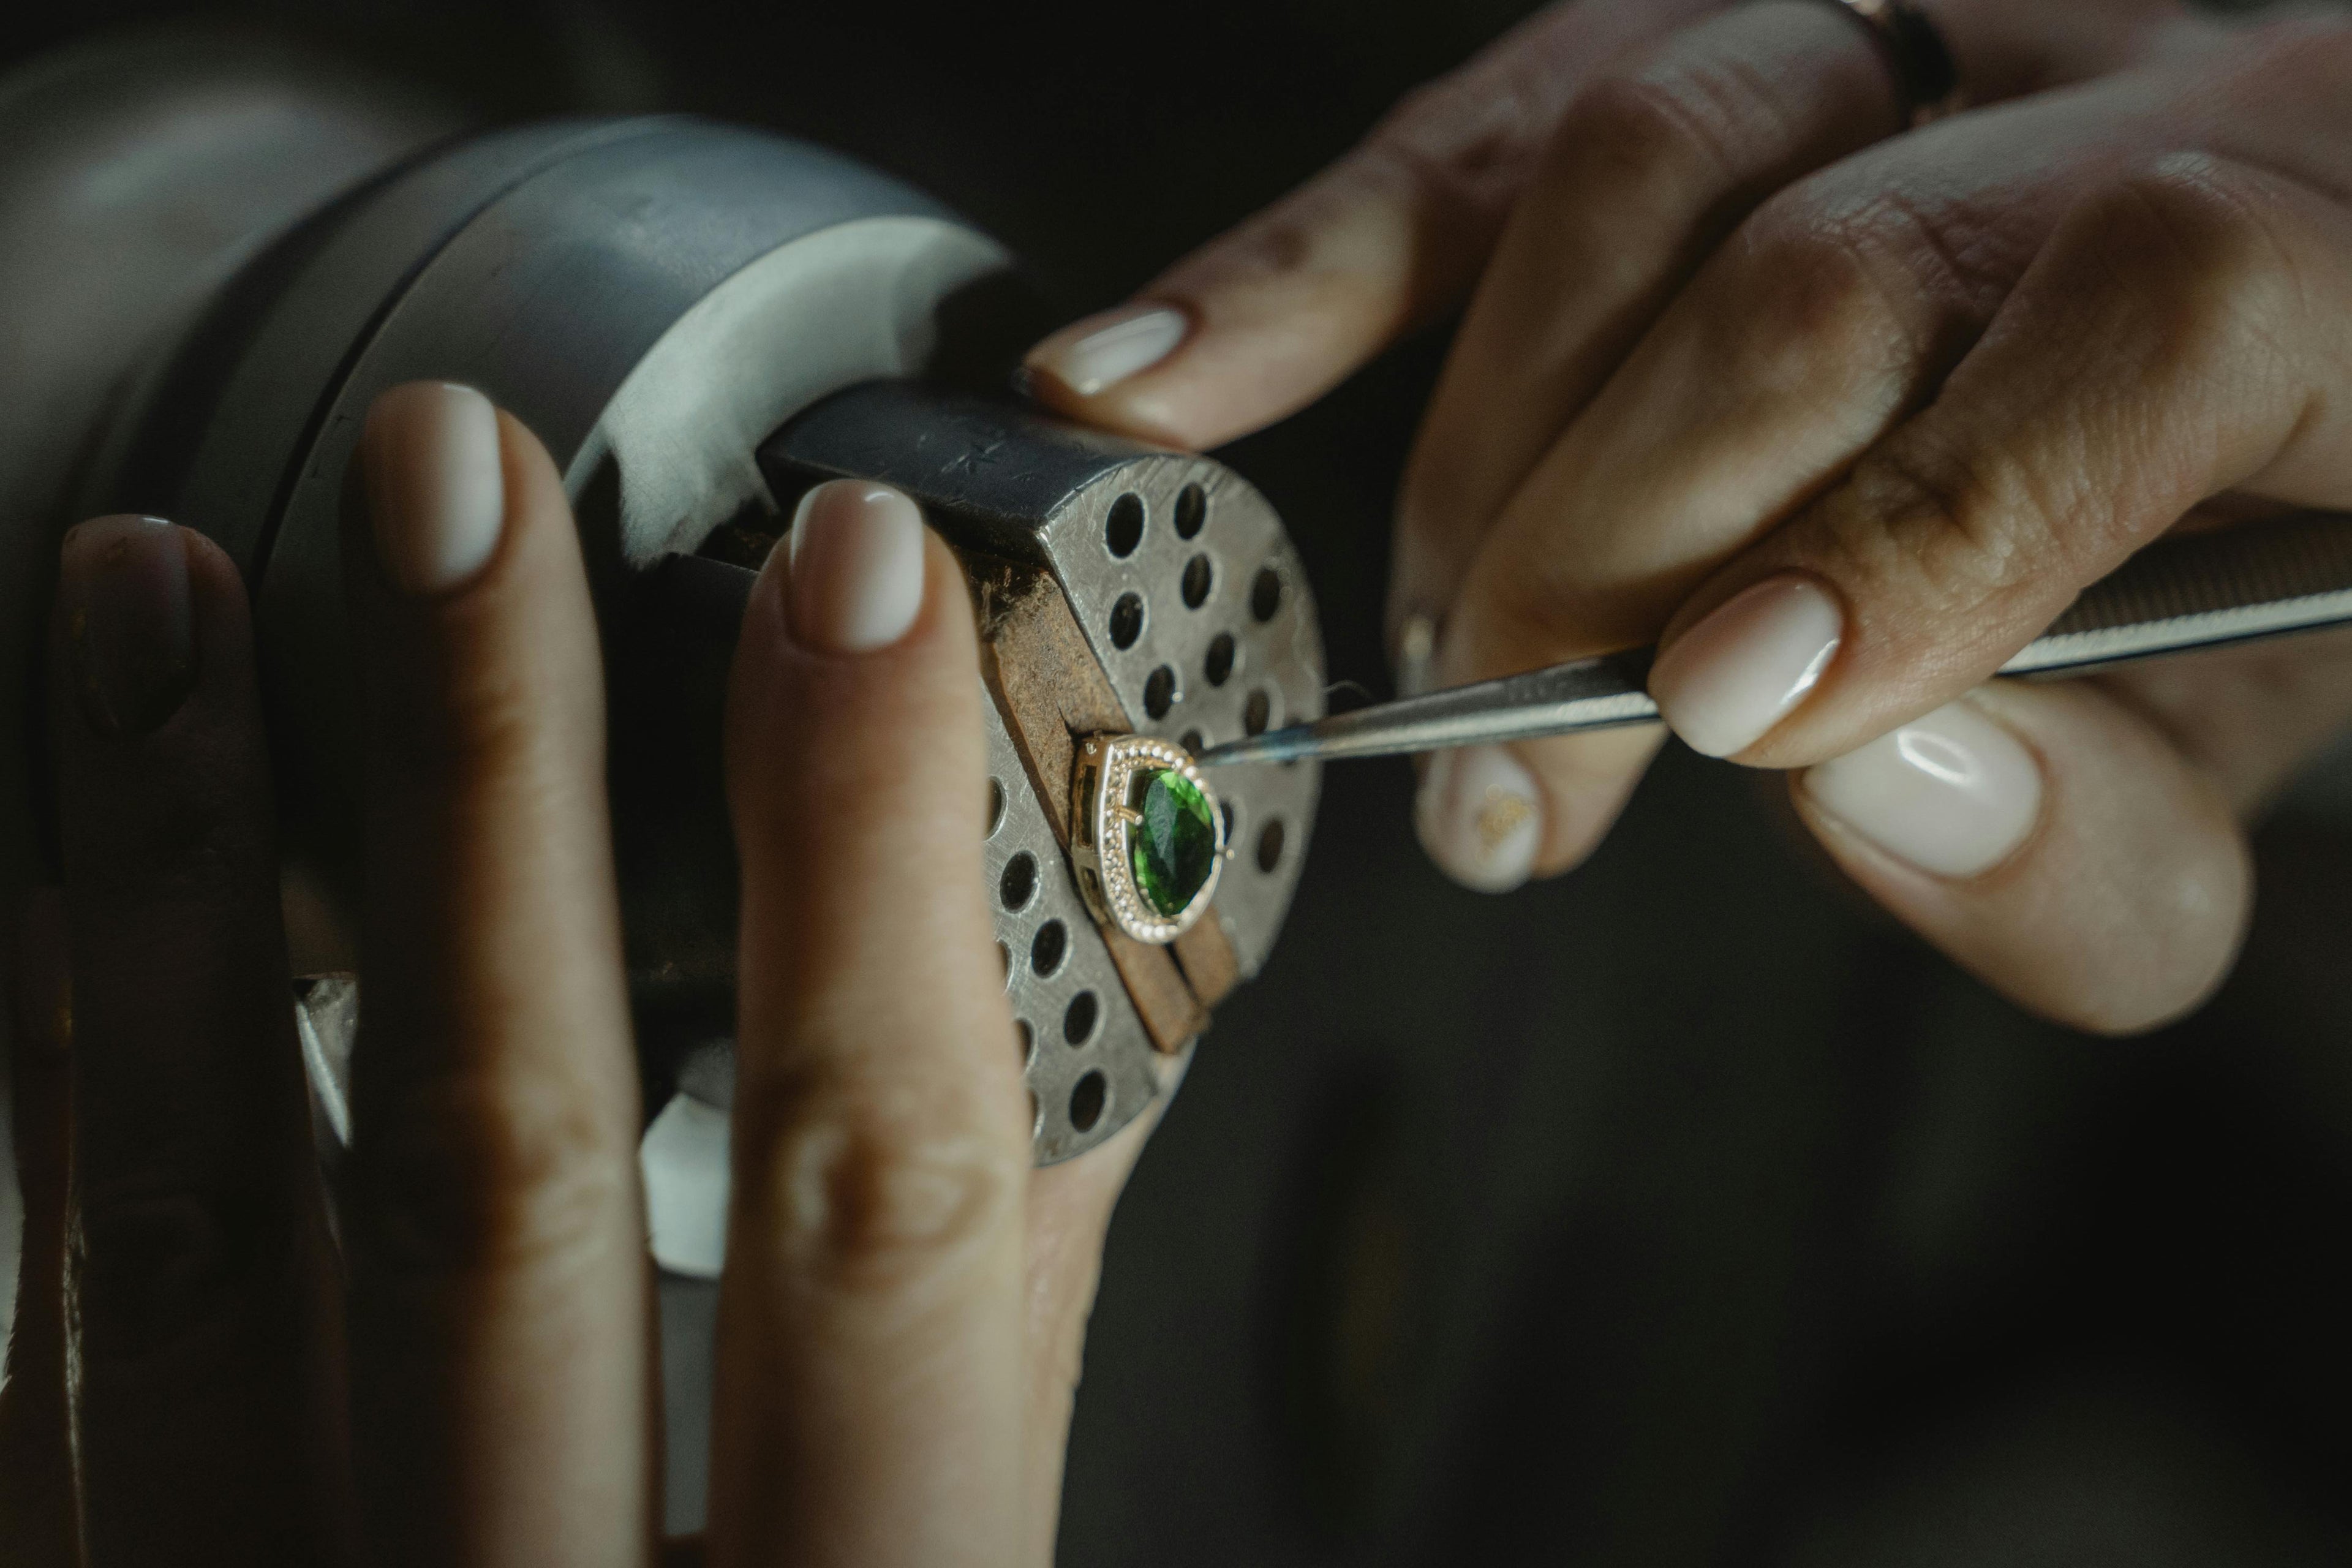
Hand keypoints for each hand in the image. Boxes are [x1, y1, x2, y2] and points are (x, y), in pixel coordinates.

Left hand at [0, 384, 1145, 1563]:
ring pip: (193, 1238)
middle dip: (493, 792)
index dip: (878, 870)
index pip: (878, 1202)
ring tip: (179, 594)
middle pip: (500, 1172)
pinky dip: (54, 1102)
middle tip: (466, 484)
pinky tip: (67, 895)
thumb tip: (1060, 1035)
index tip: (864, 592)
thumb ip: (986, 1357)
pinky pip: (46, 1356)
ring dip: (192, 885)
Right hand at [1023, 0, 2351, 1032]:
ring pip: (1643, 146)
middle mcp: (2155, 65)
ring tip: (1437, 664)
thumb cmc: (2270, 567)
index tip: (1720, 700)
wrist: (2273, 386)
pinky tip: (1165, 373)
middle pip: (1829, 253)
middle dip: (1619, 554)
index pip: (2164, 300)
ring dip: (1488, 455)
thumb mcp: (2256, 755)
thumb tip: (1858, 782)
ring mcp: (1929, 11)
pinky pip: (1502, 120)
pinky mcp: (1735, 25)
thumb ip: (2097, 826)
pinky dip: (1311, 263)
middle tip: (1518, 785)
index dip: (1932, 511)